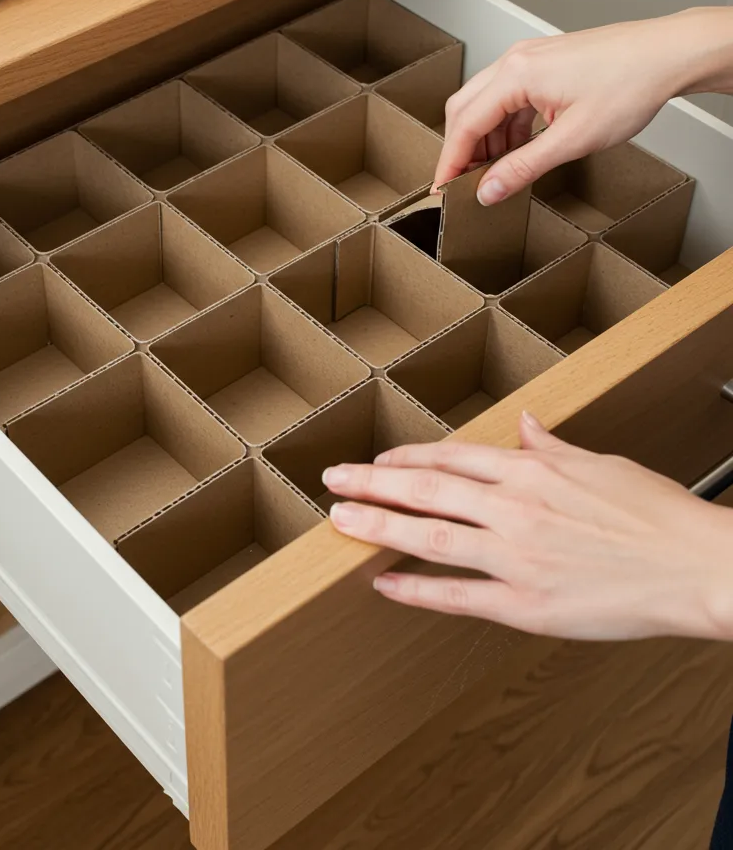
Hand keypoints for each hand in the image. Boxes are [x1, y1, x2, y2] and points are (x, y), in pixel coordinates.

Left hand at [324, 413, 732, 641]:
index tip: (378, 460)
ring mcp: (516, 557)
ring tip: (340, 521)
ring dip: (377, 526)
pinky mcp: (526, 605)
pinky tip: (384, 584)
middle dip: (372, 482)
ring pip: (429, 536)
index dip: (407, 457)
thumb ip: (552, 448)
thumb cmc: (657, 515)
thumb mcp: (602, 464)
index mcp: (532, 471)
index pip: (451, 456)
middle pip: (426, 489)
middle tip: (333, 480)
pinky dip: (415, 589)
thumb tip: (526, 425)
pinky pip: (457, 596)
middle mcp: (515, 508)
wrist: (699, 568)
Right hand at [433, 7, 732, 205]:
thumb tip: (489, 190)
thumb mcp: (572, 140)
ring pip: (485, 103)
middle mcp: (516, 61)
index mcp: (516, 75)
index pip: (465, 125)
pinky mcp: (543, 63)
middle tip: (463, 182)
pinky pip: (508, 97)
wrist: (668, 55)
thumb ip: (523, 168)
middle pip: (465, 110)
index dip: (450, 161)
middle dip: (461, 149)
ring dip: (484, 139)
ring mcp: (529, 59)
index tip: (442, 188)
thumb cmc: (631, 84)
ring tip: (494, 170)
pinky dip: (504, 125)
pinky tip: (517, 147)